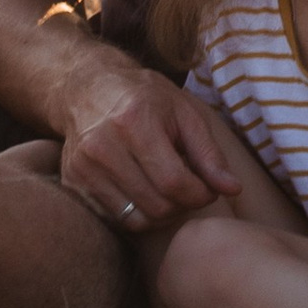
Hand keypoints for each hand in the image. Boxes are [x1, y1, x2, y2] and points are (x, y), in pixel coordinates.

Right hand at [58, 69, 245, 230]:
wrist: (87, 87)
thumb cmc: (145, 97)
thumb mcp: (185, 113)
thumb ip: (210, 153)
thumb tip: (234, 190)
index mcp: (134, 122)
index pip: (174, 182)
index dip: (200, 195)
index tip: (210, 190)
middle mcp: (103, 147)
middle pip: (156, 205)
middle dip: (183, 206)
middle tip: (190, 190)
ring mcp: (83, 168)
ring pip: (135, 219)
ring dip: (161, 214)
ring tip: (169, 192)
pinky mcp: (73, 182)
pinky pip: (114, 219)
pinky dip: (137, 214)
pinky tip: (145, 192)